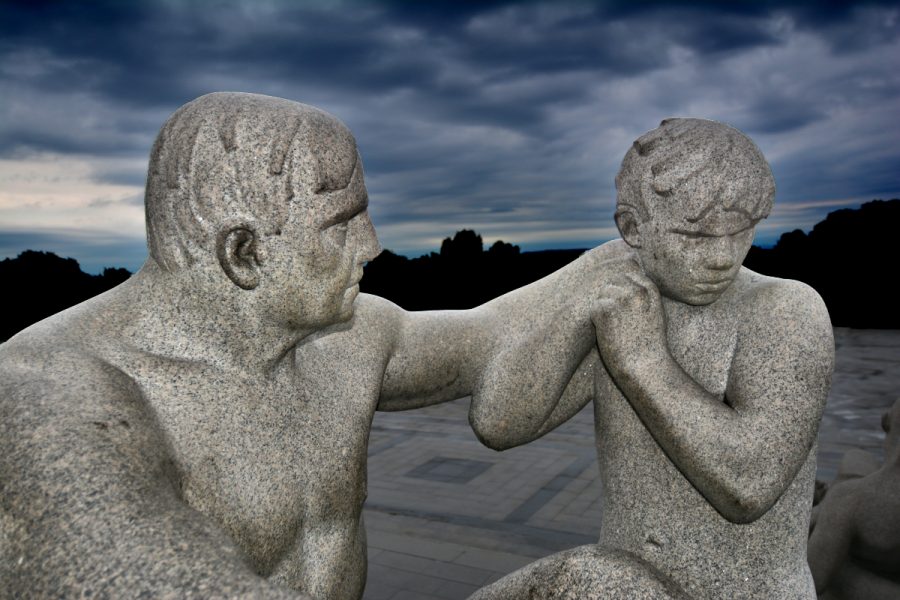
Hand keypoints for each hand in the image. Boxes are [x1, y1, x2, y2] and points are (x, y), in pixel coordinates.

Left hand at [591, 259, 667, 378]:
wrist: (644, 367)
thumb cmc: (648, 345)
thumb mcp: (654, 313)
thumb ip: (643, 295)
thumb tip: (628, 280)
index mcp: (650, 290)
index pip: (628, 271)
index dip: (621, 287)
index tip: (622, 306)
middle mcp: (637, 291)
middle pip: (612, 280)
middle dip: (610, 296)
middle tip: (618, 320)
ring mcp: (622, 299)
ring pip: (602, 293)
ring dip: (603, 308)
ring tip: (616, 327)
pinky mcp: (607, 310)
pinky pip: (594, 307)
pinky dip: (597, 320)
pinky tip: (609, 333)